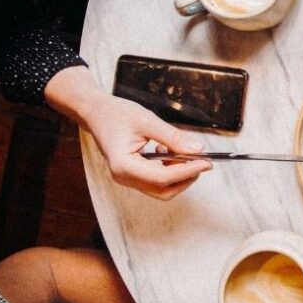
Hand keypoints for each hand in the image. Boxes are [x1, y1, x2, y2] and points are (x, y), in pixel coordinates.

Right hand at [83, 92, 211, 199]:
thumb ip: (173, 137)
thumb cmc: (117, 114)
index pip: (162, 178)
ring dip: (179, 175)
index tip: (206, 162)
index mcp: (124, 165)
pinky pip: (156, 180)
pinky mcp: (132, 175)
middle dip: (186, 178)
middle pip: (164, 190)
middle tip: (202, 161)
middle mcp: (124, 177)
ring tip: (187, 155)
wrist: (96, 113)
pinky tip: (171, 154)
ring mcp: (127, 178)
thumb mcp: (148, 121)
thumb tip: (197, 150)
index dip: (187, 171)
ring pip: (161, 188)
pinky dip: (170, 171)